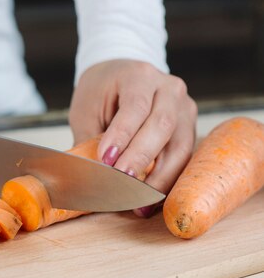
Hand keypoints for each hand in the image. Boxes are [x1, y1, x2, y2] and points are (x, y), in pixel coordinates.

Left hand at [69, 59, 196, 214]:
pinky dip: (168, 179)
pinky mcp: (189, 126)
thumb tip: (89, 177)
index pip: (135, 106)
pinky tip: (152, 199)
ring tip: (140, 203)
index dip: (122, 135)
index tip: (106, 160)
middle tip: (123, 182)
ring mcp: (184, 107)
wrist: (119, 75)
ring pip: (180, 145)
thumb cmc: (100, 93)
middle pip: (162, 125)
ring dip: (160, 177)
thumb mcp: (87, 109)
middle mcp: (168, 88)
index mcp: (139, 75)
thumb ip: (90, 139)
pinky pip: (183, 156)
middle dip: (141, 158)